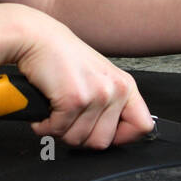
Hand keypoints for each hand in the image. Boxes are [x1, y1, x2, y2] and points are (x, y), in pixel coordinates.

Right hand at [13, 10, 153, 148]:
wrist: (37, 38)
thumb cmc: (61, 57)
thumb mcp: (98, 77)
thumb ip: (110, 103)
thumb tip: (113, 134)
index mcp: (125, 85)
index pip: (142, 126)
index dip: (121, 137)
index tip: (102, 132)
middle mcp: (115, 90)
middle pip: (102, 142)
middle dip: (79, 137)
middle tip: (68, 121)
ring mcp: (96, 95)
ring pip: (78, 139)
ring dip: (60, 131)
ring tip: (55, 112)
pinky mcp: (74, 99)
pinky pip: (58, 130)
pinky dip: (45, 126)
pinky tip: (45, 112)